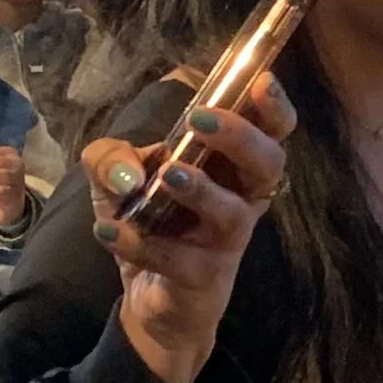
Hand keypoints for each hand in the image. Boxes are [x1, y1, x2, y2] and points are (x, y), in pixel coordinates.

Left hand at [86, 80, 293, 382]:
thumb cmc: (151, 226)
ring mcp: (226, 242)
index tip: (260, 82)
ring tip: (166, 174)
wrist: (151, 300)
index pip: (270, 131)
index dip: (274, 106)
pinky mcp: (204, 279)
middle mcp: (241, 200)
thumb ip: (111, 158)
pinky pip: (180, 260)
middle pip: (267, 164)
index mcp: (231, 167)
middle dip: (240, 136)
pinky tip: (108, 230)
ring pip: (233, 214)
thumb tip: (127, 171)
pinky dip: (142, 243)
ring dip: (201, 189)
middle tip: (201, 120)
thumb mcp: (117, 181)